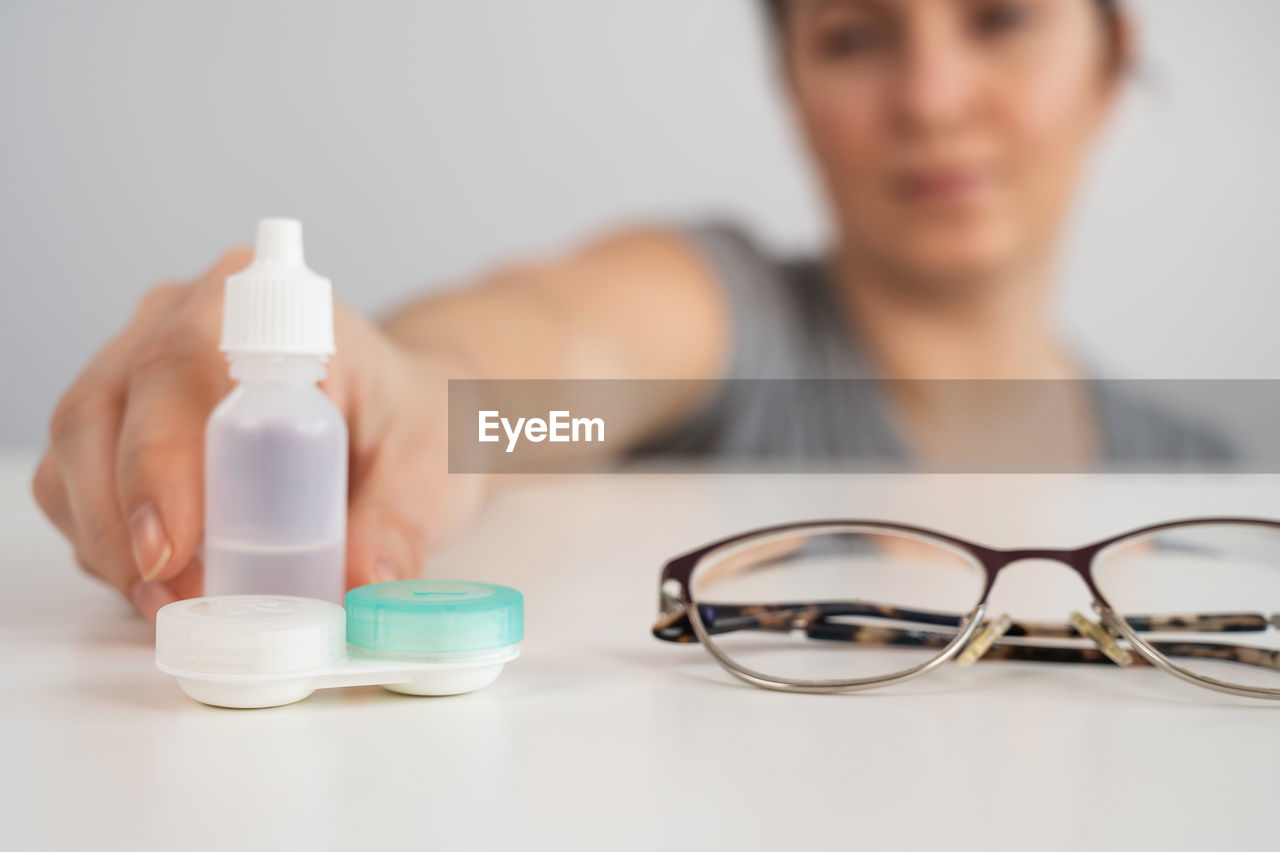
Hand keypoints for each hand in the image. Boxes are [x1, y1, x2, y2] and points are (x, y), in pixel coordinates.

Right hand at [32, 249, 483, 619]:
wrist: (400, 419)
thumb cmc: (410, 422)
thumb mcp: (430, 465)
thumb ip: (400, 524)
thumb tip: (363, 588)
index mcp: (260, 308)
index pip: (178, 370)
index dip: (160, 463)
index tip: (171, 548)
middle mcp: (178, 324)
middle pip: (101, 416)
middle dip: (124, 526)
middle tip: (175, 603)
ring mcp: (137, 372)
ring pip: (75, 459)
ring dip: (110, 546)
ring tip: (177, 607)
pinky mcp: (118, 429)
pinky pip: (77, 491)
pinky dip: (108, 549)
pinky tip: (167, 587)